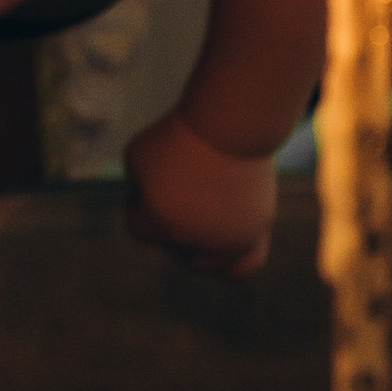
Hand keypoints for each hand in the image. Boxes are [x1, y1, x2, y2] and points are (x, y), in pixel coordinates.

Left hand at [124, 108, 276, 277]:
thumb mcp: (138, 155)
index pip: (136, 226)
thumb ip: (137, 188)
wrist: (232, 124)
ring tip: (203, 207)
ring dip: (196, 242)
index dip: (139, 197)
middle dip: (169, 219)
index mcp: (157, 223)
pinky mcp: (255, 233)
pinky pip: (245, 266)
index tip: (157, 170)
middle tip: (183, 183)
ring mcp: (226, 242)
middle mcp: (192, 242)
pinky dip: (233, 261)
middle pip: (172, 247)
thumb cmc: (181, 134)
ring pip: (204, 264)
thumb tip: (149, 207)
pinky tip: (227, 238)